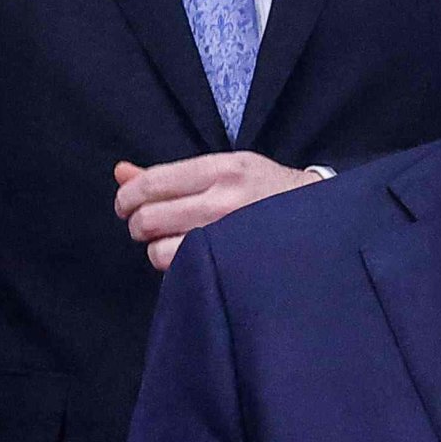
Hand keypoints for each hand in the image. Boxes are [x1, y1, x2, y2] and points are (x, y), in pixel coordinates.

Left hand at [113, 153, 325, 271]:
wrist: (320, 221)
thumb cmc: (265, 192)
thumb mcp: (225, 168)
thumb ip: (170, 174)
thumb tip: (121, 172)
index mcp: (221, 169)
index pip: (152, 184)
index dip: (127, 198)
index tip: (126, 206)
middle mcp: (225, 202)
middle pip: (149, 219)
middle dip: (139, 225)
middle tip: (148, 227)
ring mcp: (230, 237)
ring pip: (160, 252)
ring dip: (158, 251)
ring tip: (173, 245)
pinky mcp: (233, 267)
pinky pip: (183, 273)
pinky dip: (178, 269)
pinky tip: (192, 260)